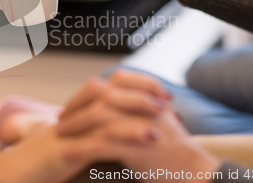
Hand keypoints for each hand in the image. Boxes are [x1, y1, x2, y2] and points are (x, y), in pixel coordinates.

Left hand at [57, 71, 221, 182]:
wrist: (193, 171)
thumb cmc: (175, 149)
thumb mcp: (160, 119)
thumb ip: (141, 105)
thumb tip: (117, 99)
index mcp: (148, 97)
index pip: (114, 81)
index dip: (91, 90)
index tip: (74, 103)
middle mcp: (144, 107)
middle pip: (102, 94)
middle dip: (77, 104)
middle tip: (61, 117)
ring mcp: (140, 125)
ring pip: (98, 116)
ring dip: (74, 124)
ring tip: (59, 133)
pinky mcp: (136, 148)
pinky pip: (100, 144)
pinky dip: (80, 148)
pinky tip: (66, 153)